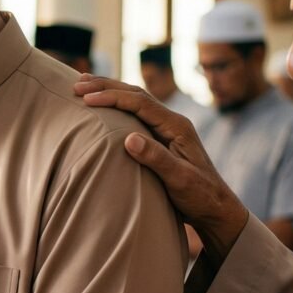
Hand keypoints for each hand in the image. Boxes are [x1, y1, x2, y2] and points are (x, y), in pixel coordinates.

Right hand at [74, 76, 248, 260]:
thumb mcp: (179, 180)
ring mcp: (167, 128)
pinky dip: (117, 104)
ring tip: (84, 85)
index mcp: (177, 126)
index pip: (140, 103)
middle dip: (106, 86)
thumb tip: (129, 139)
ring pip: (135, 100)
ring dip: (110, 91)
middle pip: (136, 94)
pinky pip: (136, 113)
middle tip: (77, 84)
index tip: (86, 99)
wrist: (216, 208)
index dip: (112, 98)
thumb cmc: (200, 196)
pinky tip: (104, 105)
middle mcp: (172, 122)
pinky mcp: (162, 137)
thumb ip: (156, 158)